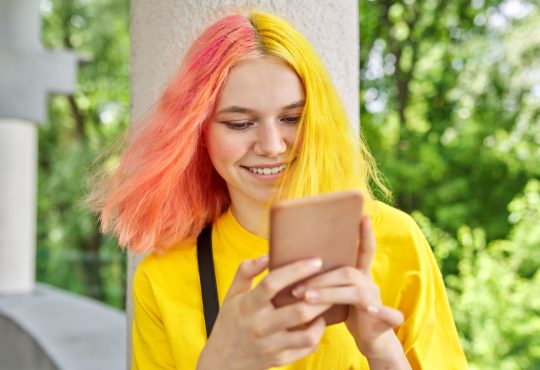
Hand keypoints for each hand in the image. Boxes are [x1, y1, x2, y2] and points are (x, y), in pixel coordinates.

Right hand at [197, 255, 330, 369]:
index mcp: (248, 305)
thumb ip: (246, 271)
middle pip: (299, 311)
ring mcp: (271, 346)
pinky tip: (316, 322)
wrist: (222, 360)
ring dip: (321, 317)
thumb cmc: (231, 320)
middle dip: (320, 296)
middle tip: (330, 283)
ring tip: (326, 304)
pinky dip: (317, 334)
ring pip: (307, 334)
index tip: (316, 262)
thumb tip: (267, 254)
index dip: (296, 270)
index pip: (273, 284)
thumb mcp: (232, 293)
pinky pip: (306, 348)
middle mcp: (260, 326)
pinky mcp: (280, 359)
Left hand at [292, 216, 405, 359]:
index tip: (363, 216)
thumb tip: (292, 270)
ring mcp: (378, 301)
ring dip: (330, 294)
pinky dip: (380, 311)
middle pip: (347, 273)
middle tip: (296, 288)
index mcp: (358, 277)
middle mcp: (369, 284)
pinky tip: (369, 310)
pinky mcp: (387, 320)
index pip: (362, 252)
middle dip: (320, 279)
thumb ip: (323, 282)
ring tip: (307, 299)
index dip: (364, 234)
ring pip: (359, 291)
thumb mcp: (334, 295)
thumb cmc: (348, 315)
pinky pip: (388, 314)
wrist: (371, 342)